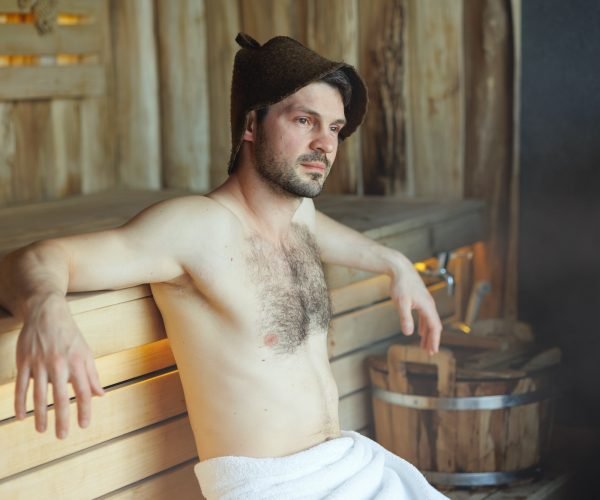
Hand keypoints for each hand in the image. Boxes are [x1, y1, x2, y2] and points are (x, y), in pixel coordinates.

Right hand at [14, 293, 103, 437]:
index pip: (83, 391)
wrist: (47, 312)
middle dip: (61, 419)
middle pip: (60, 397)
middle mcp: (59, 364)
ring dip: (40, 415)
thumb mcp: (86, 352)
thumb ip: (92, 375)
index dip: (84, 410)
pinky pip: (21, 386)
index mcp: (78, 362)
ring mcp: (40, 363)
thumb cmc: (69, 335)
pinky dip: (20, 403)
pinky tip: (22, 417)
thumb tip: (101, 395)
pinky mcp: (24, 361)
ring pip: (39, 394)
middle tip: (62, 436)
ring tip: (42, 430)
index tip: (84, 425)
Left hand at [389, 256, 441, 354]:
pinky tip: (420, 332)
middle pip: (434, 326)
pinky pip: (424, 317)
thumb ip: (405, 318)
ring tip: (425, 346)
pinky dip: (424, 326)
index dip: (434, 340)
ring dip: (428, 335)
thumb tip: (408, 334)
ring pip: (429, 322)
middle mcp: (429, 305)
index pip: (435, 327)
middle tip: (430, 353)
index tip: (433, 351)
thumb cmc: (400, 284)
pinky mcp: (420, 300)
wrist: (400, 268)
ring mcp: (425, 302)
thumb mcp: (401, 303)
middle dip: (432, 340)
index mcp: (427, 307)